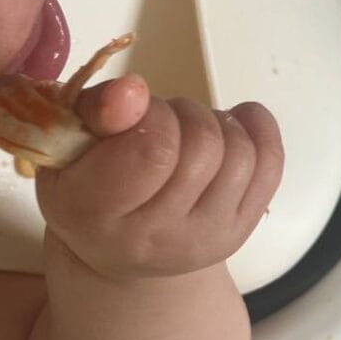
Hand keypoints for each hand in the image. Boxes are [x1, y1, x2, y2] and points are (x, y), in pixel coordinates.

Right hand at [35, 75, 283, 279]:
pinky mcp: (240, 231)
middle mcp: (157, 238)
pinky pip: (270, 164)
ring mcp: (206, 239)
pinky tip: (234, 124)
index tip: (138, 112)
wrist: (118, 250)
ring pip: (241, 152)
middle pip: (205, 146)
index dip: (155, 114)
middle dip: (186, 114)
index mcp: (98, 215)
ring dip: (218, 123)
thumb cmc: (87, 186)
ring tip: (188, 131)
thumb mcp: (70, 145)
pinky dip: (258, 128)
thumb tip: (132, 90)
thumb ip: (96, 111)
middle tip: (163, 121)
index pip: (156, 150)